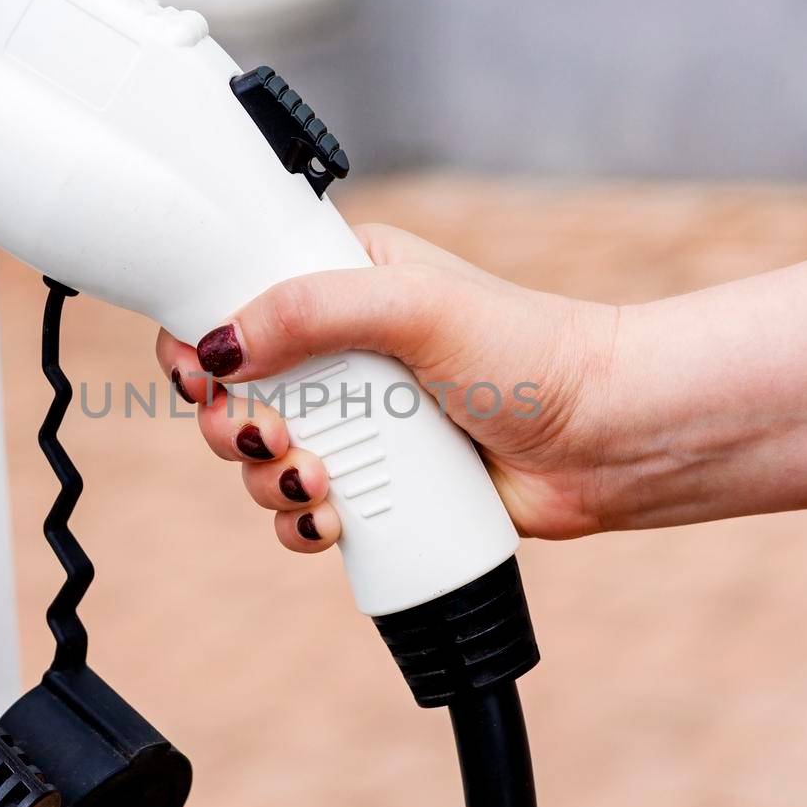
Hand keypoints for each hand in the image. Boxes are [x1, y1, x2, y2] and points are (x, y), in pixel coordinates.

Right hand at [154, 223, 621, 552]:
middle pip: (234, 391)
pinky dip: (301, 523)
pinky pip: (304, 511)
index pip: (236, 298)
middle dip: (233, 424)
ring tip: (320, 483)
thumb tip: (222, 345)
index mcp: (342, 283)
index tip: (199, 372)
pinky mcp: (378, 486)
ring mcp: (359, 424)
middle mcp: (341, 353)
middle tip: (267, 436)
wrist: (607, 438)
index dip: (201, 339)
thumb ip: (312, 309)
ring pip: (262, 459)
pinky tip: (330, 519)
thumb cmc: (533, 353)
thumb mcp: (415, 306)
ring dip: (268, 480)